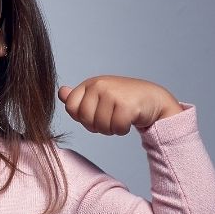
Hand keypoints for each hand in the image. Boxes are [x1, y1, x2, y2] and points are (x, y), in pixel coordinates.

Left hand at [58, 76, 182, 134]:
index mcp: (90, 83)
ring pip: (100, 126)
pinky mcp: (127, 105)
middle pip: (85, 119)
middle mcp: (99, 85)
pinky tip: (130, 119)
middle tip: (110, 118)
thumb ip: (78, 97)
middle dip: (96, 125)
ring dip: (111, 129)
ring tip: (120, 118)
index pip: (71, 108)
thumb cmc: (123, 100)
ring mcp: (113, 94)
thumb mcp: (98, 95)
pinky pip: (117, 129)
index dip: (82, 117)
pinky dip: (122, 130)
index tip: (95, 114)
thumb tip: (61, 92)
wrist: (154, 99)